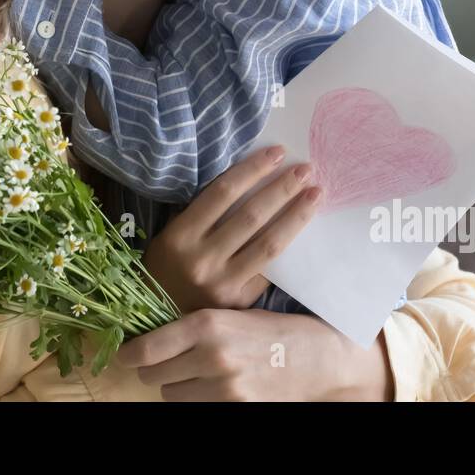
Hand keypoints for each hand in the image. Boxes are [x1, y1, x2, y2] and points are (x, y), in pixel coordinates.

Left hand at [117, 308, 392, 400]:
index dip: (130, 354)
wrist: (318, 356)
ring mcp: (224, 386)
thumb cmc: (270, 332)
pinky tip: (214, 387)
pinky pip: (196, 408)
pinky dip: (198, 400)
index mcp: (207, 323)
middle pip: (153, 375)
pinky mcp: (236, 407)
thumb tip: (146, 338)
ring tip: (198, 374)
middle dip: (156, 370)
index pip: (147, 348)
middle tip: (168, 363)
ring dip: (177, 387)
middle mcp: (212, 355)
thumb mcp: (230, 316)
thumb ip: (191, 326)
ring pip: (171, 395)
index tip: (125, 355)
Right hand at [143, 145, 319, 311]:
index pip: (223, 192)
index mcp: (181, 235)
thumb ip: (202, 214)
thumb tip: (247, 181)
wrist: (160, 321)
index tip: (277, 153)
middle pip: (252, 215)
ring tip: (315, 195)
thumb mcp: (172, 237)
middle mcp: (202, 259)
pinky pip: (269, 270)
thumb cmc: (167, 270)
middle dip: (282, 189)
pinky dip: (286, 247)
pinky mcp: (239, 303)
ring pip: (269, 244)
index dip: (253, 169)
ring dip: (296, 216)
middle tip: (306, 170)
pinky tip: (302, 230)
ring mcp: (222, 283)